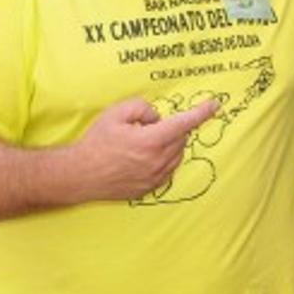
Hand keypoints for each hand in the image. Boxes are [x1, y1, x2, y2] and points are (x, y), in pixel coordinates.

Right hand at [70, 97, 218, 202]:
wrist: (79, 174)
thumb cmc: (97, 142)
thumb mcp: (117, 113)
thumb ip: (143, 108)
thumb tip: (158, 118)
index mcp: (152, 140)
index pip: (185, 123)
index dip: (202, 112)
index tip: (215, 105)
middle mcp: (158, 161)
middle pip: (181, 138)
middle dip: (171, 128)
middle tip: (147, 128)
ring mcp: (155, 177)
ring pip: (176, 155)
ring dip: (169, 144)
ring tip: (142, 143)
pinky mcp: (149, 189)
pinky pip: (167, 170)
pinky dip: (163, 160)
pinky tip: (143, 157)